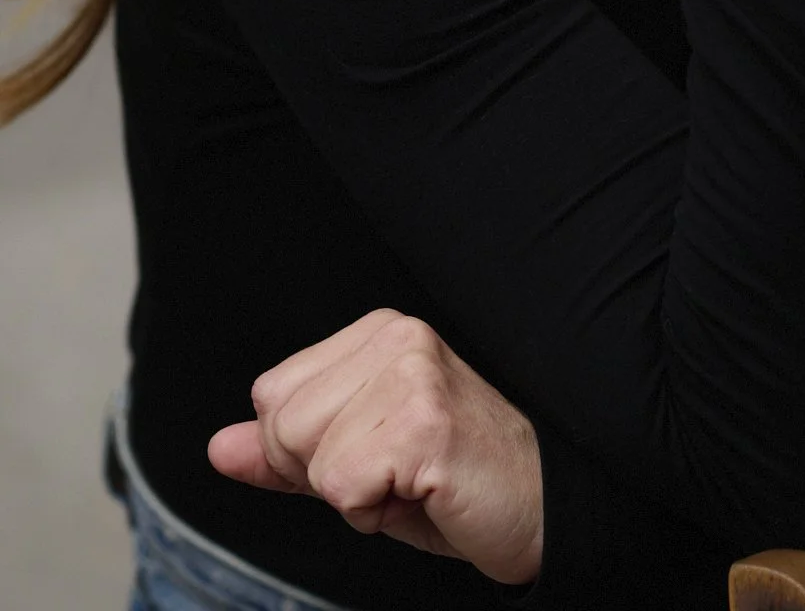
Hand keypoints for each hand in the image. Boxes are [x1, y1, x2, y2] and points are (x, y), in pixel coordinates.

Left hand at [207, 309, 543, 587]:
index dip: (308, 452)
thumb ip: (286, 452)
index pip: (272, 396)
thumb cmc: (455, 483)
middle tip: (397, 474)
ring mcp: (412, 373)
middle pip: (281, 424)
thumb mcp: (358, 462)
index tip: (375, 457)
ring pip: (308, 457)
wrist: (542, 508)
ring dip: (354, 496)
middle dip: (326, 475)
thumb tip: (221, 448)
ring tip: (412, 482)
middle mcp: (395, 336)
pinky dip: (375, 514)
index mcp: (377, 332)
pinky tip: (425, 494)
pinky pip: (342, 488)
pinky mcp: (424, 421)